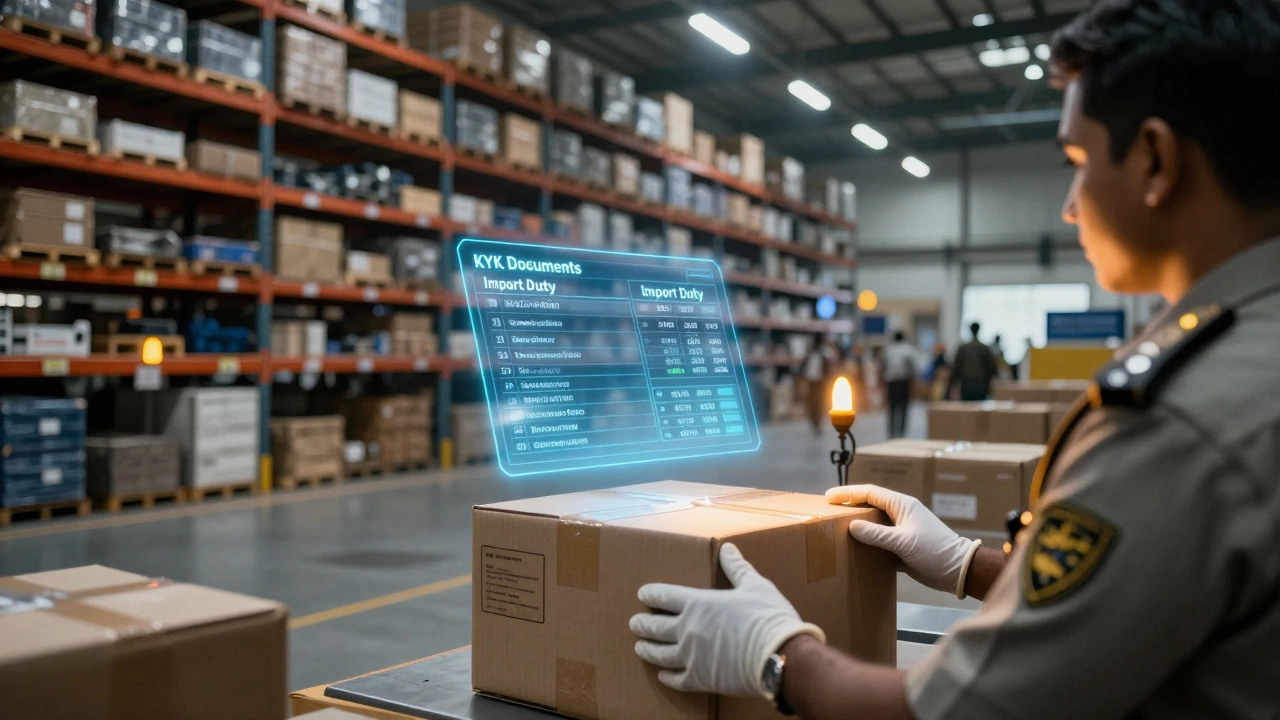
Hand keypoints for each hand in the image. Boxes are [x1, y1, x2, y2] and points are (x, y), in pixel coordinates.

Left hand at [630, 543, 825, 696]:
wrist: (780, 656)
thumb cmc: (768, 617)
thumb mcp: (755, 586)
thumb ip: (737, 568)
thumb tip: (728, 548)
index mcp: (699, 603)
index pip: (665, 595)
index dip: (651, 593)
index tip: (642, 594)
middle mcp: (688, 629)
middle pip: (655, 626)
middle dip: (642, 623)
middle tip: (634, 623)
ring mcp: (691, 656)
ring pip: (660, 654)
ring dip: (648, 649)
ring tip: (640, 647)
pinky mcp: (701, 679)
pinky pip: (676, 679)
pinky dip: (667, 677)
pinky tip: (663, 675)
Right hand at [826, 484, 980, 598]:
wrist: (958, 570)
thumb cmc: (934, 551)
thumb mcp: (903, 542)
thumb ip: (876, 534)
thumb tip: (852, 526)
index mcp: (902, 505)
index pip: (870, 493)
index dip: (848, 493)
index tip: (828, 496)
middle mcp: (900, 514)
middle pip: (870, 505)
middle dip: (850, 505)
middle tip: (829, 510)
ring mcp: (902, 530)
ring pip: (874, 523)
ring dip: (858, 524)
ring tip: (837, 528)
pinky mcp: (903, 546)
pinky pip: (879, 540)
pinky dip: (867, 541)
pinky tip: (854, 548)